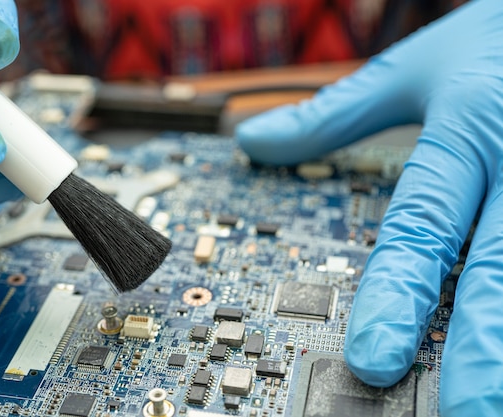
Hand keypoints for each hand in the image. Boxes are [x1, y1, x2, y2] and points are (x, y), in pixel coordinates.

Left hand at [236, 1, 502, 414]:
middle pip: (498, 265)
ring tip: (496, 403)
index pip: (422, 224)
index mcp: (466, 130)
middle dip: (483, 346)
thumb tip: (253, 142)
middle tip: (463, 410)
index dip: (396, 292)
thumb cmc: (488, 46)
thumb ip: (334, 113)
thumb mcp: (411, 69)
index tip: (371, 358)